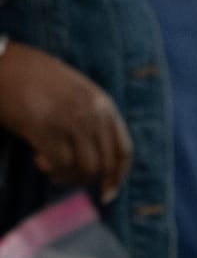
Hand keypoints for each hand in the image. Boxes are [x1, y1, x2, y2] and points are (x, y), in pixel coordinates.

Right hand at [0, 43, 131, 202]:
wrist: (3, 63)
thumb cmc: (34, 79)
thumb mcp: (75, 93)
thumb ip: (90, 117)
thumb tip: (96, 154)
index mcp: (104, 105)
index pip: (124, 150)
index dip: (118, 176)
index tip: (108, 193)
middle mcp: (94, 113)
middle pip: (106, 164)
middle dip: (86, 180)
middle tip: (65, 178)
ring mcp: (72, 120)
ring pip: (85, 168)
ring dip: (67, 176)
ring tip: (50, 167)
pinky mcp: (46, 127)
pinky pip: (61, 163)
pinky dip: (52, 169)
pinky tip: (39, 160)